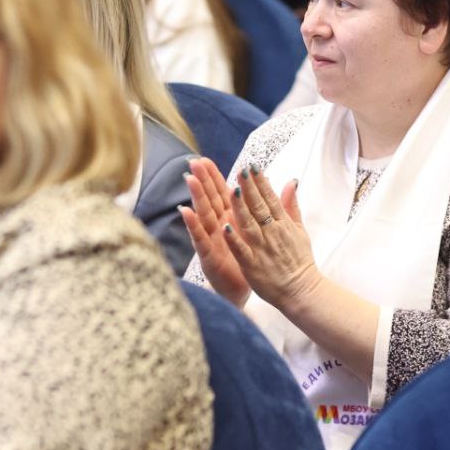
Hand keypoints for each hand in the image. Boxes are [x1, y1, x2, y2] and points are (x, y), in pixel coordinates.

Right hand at [180, 158, 250, 306]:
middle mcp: (217, 227)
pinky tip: (186, 212)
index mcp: (230, 219)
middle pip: (209, 199)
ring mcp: (211, 240)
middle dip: (201, 180)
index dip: (213, 177)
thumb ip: (257, 209)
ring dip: (196, 197)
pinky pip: (201, 239)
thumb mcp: (253, 231)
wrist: (242, 290)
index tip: (206, 159)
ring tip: (189, 179)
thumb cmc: (246, 259)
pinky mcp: (208, 256)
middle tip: (193, 162)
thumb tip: (262, 187)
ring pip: (203, 215)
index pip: (220, 193)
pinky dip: (194, 225)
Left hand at [222, 165, 320, 313]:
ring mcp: (262, 249)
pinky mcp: (253, 265)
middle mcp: (273, 233)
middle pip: (259, 207)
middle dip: (250, 188)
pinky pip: (242, 250)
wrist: (302, 290)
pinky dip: (234, 238)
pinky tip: (224, 226)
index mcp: (283, 224)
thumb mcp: (300, 229)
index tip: (252, 166)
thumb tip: (291, 181)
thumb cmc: (300, 260)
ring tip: (231, 190)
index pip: (271, 198)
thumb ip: (293, 205)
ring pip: (249, 224)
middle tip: (241, 170)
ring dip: (240, 207)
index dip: (261, 182)